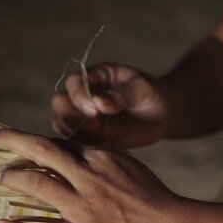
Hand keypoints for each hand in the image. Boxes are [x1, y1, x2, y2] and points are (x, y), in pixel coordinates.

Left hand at [0, 129, 185, 222]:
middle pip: (41, 149)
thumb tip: (78, 154)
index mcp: (100, 156)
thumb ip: (101, 160)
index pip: (60, 143)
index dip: (37, 141)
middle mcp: (87, 175)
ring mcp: (82, 205)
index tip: (21, 141)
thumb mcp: (129, 166)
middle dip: (11, 139)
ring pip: (36, 183)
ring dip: (12, 177)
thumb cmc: (154, 197)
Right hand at [51, 63, 166, 148]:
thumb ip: (121, 96)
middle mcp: (83, 95)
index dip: (79, 96)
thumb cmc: (151, 94)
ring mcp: (84, 116)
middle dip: (70, 115)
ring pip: (62, 124)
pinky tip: (99, 146)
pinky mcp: (90, 136)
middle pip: (59, 103)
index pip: (74, 82)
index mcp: (95, 76)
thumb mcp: (141, 89)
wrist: (162, 114)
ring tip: (97, 135)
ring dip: (73, 131)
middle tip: (94, 124)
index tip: (95, 109)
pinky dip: (81, 145)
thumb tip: (99, 103)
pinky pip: (75, 141)